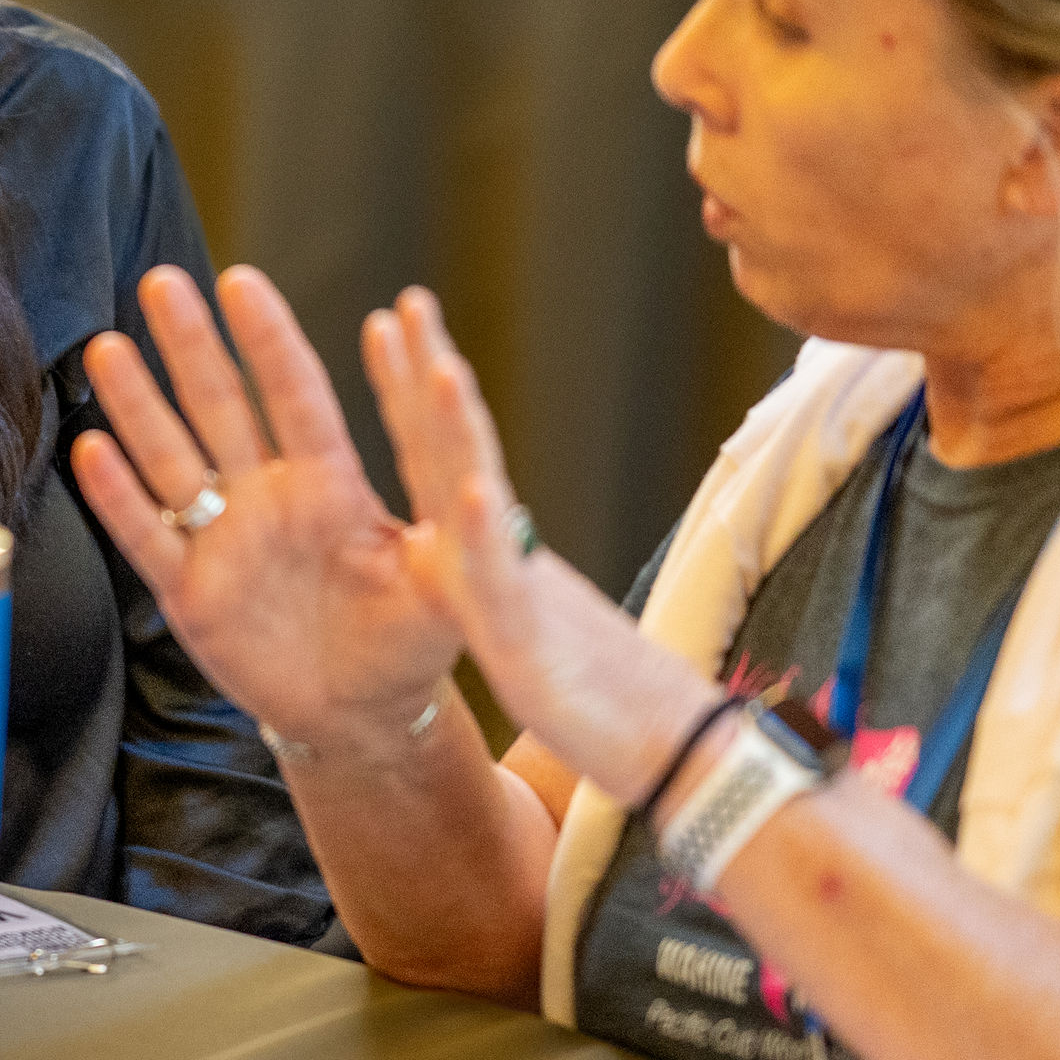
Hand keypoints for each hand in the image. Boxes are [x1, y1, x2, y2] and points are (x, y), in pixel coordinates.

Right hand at [69, 266, 465, 753]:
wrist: (364, 718)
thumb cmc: (410, 647)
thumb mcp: (444, 593)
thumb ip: (455, 543)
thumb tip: (482, 492)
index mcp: (330, 484)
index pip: (295, 395)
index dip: (269, 339)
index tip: (243, 282)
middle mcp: (268, 498)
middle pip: (221, 406)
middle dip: (191, 344)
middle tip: (162, 282)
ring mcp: (224, 541)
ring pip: (172, 457)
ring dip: (138, 405)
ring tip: (107, 348)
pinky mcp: (190, 593)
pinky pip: (147, 536)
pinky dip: (118, 497)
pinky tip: (91, 449)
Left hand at [357, 289, 719, 800]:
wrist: (670, 757)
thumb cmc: (601, 701)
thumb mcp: (519, 625)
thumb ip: (494, 575)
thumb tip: (471, 530)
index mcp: (493, 551)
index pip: (442, 454)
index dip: (412, 389)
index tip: (388, 321)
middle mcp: (506, 556)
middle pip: (459, 452)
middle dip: (429, 375)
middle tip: (408, 302)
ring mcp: (518, 593)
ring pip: (483, 498)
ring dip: (462, 429)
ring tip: (439, 365)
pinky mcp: (528, 647)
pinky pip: (505, 587)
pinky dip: (491, 538)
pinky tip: (474, 492)